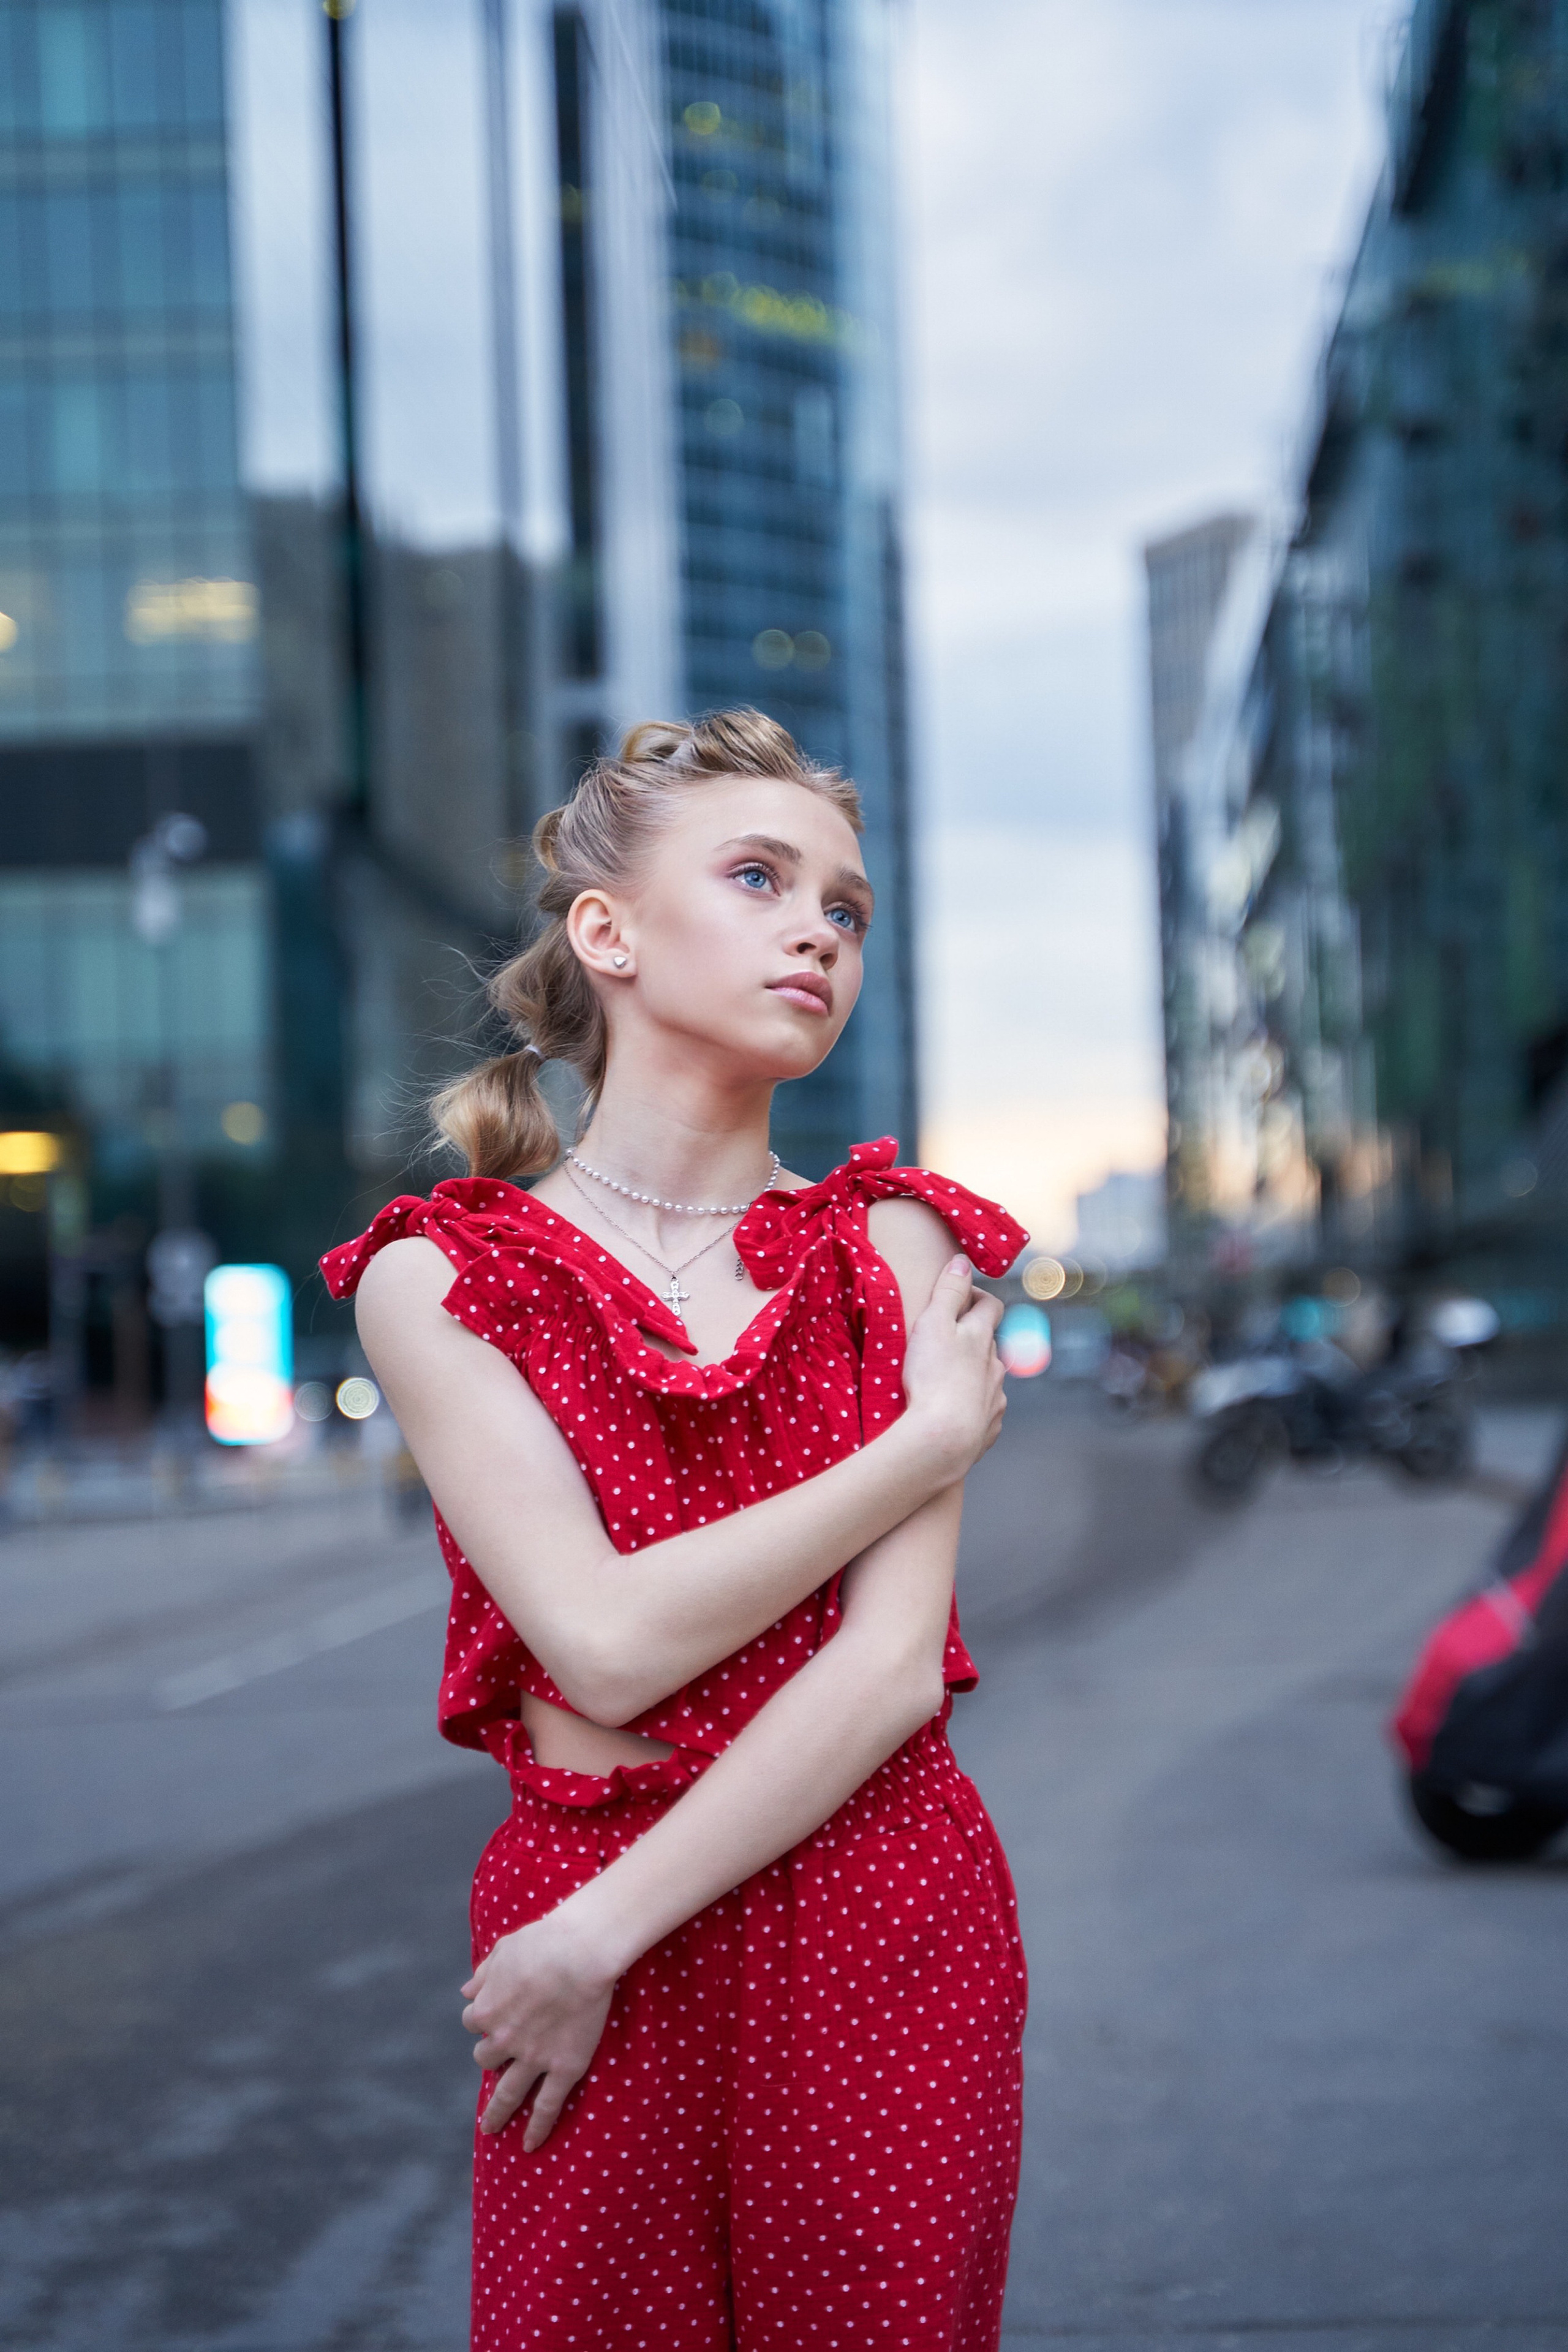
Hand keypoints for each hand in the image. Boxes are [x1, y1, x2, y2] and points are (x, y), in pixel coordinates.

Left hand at [461, 1905, 618, 2147]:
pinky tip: (530, 2145)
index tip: (496, 2013)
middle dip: (491, 2056)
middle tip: (502, 2056)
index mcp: (485, 2011)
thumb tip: (466, 1992)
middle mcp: (503, 2040)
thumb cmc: (542, 1941)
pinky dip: (538, 2128)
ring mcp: (532, 2058)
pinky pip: (547, 2107)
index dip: (485, 2016)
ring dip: (497, 2112)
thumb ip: (483, 1975)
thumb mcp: (502, 1951)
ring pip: (508, 2093)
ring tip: (491, 2127)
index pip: (474, 2021)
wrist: (580, 1952)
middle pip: (486, 2058)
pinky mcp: (563, 2068)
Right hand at [900, 1255, 1006, 1481]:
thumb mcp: (933, 1324)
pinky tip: (953, 1414)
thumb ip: (949, 1291)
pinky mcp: (991, 1426)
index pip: (991, 1305)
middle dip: (972, 1338)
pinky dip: (972, 1406)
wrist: (944, 1438)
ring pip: (988, 1378)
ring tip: (945, 1382)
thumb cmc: (933, 1376)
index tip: (959, 1298)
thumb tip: (963, 1262)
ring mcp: (996, 1397)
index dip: (977, 1297)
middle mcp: (996, 1364)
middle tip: (944, 1342)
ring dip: (972, 1375)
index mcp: (982, 1336)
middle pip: (990, 1343)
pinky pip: (984, 1410)